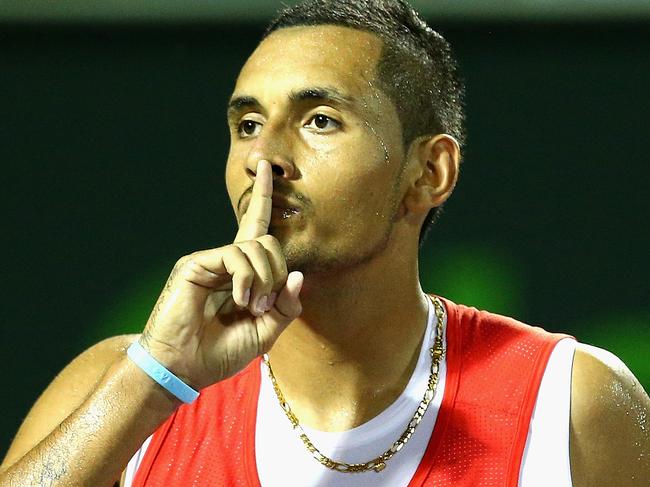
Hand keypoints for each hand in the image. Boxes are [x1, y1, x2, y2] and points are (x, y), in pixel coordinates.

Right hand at [139, 160, 302, 388]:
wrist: (184, 368)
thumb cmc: (220, 352)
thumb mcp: (265, 333)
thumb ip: (285, 306)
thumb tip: (298, 274)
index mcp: (243, 274)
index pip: (257, 228)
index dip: (263, 197)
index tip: (265, 166)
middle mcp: (227, 262)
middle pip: (268, 241)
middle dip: (277, 273)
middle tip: (265, 304)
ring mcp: (211, 260)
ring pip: (256, 247)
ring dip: (264, 280)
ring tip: (251, 306)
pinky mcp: (195, 263)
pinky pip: (235, 255)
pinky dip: (246, 279)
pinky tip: (240, 300)